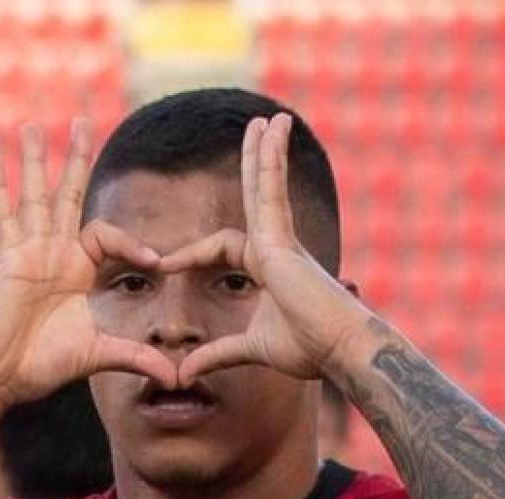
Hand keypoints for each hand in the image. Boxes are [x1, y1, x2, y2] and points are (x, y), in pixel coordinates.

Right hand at [0, 120, 176, 406]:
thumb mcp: (99, 355)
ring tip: (30, 125)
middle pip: (67, 196)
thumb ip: (136, 357)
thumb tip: (177, 378)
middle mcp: (54, 254)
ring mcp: (28, 252)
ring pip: (34, 197)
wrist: (1, 377)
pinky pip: (1, 215)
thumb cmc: (43, 365)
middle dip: (76, 160)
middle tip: (83, 121)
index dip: (134, 245)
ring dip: (35, 160)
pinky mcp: (7, 259)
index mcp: (77, 271)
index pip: (108, 237)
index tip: (157, 264)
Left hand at [162, 114, 376, 384]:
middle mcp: (277, 247)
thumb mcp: (251, 349)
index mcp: (270, 267)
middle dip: (255, 165)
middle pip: (257, 197)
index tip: (164, 267)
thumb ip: (218, 355)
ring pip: (266, 187)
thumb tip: (184, 373)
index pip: (224, 248)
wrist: (340, 348)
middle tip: (256, 129)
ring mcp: (282, 240)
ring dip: (266, 152)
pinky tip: (270, 132)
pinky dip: (269, 162)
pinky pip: (271, 192)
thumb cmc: (309, 348)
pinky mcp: (283, 240)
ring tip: (268, 118)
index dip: (192, 254)